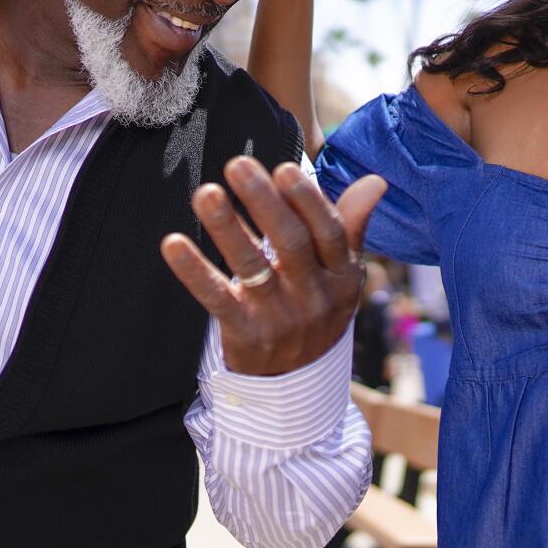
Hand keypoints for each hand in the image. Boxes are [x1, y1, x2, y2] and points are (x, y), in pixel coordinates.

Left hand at [161, 157, 386, 375]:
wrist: (297, 382)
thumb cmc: (317, 308)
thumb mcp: (342, 274)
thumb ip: (351, 226)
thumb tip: (375, 180)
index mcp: (342, 276)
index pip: (329, 233)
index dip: (308, 201)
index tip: (283, 168)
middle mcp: (314, 297)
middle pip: (291, 244)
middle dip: (264, 202)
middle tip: (237, 164)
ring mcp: (279, 318)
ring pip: (252, 268)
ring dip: (227, 228)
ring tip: (205, 193)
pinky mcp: (244, 334)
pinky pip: (217, 299)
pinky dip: (194, 271)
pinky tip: (173, 243)